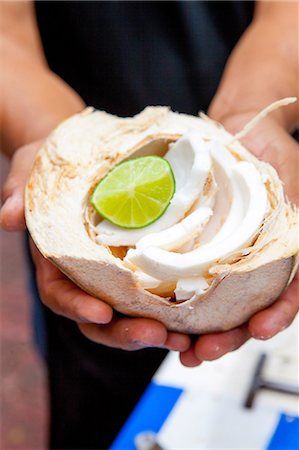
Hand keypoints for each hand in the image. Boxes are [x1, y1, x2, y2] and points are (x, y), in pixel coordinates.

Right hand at [1, 141, 190, 351]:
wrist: (84, 157)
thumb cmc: (54, 164)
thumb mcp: (31, 170)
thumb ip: (18, 193)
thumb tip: (8, 218)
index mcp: (56, 261)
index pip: (60, 294)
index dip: (77, 307)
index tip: (102, 312)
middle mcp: (84, 276)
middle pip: (98, 318)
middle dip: (125, 332)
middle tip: (157, 334)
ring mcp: (112, 275)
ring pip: (128, 316)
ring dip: (153, 331)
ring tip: (182, 338)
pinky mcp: (138, 267)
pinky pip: (152, 295)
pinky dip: (170, 310)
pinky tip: (194, 317)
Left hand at [180, 114, 298, 366]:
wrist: (241, 129)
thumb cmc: (274, 156)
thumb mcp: (295, 190)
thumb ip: (292, 226)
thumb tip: (293, 264)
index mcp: (273, 259)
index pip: (280, 297)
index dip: (274, 315)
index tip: (261, 328)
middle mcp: (244, 264)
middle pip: (239, 313)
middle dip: (226, 336)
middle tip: (207, 350)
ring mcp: (214, 257)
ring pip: (208, 306)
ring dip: (195, 332)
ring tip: (184, 350)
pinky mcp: (186, 247)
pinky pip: (176, 279)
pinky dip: (169, 302)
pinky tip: (159, 321)